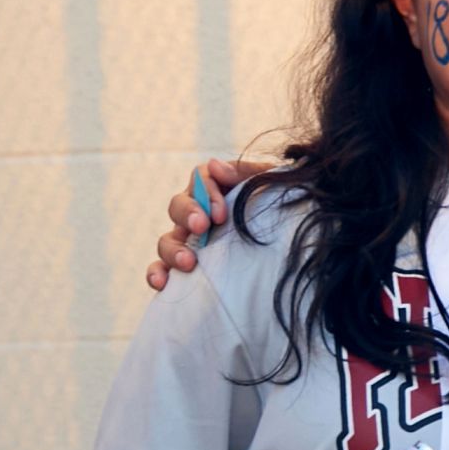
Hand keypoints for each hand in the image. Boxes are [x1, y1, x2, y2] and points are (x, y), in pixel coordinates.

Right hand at [147, 155, 270, 290]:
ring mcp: (189, 242)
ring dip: (173, 249)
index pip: (201, 179)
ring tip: (188, 263)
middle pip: (179, 206)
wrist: (290, 248)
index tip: (221, 213)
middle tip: (202, 227)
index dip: (207, 193)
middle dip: (188, 214)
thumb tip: (216, 166)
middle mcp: (198, 214)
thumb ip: (246, 173)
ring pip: (168, 240)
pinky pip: (163, 269)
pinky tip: (162, 283)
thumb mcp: (270, 187)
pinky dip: (158, 274)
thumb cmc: (279, 211)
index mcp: (217, 190)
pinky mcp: (184, 267)